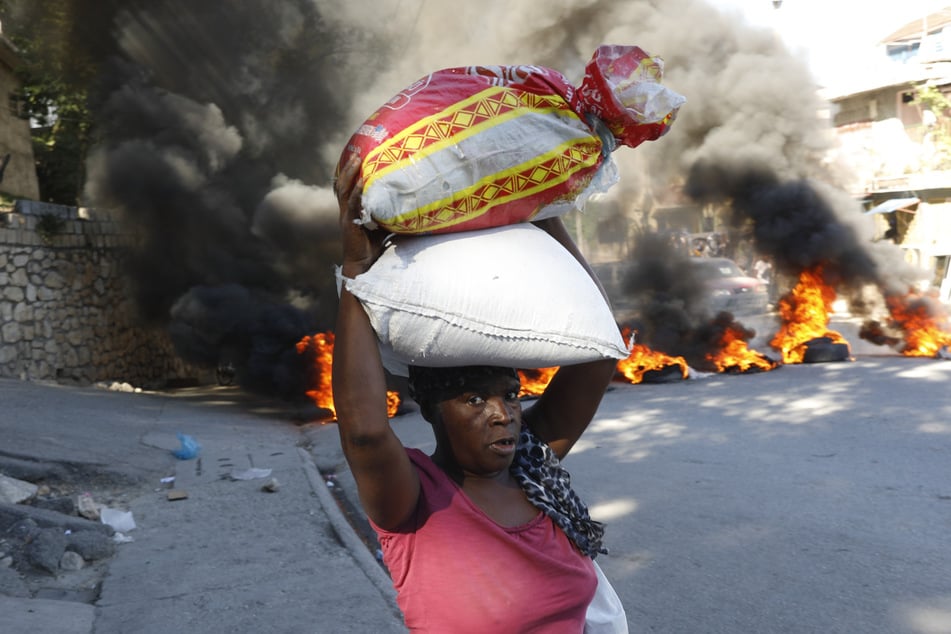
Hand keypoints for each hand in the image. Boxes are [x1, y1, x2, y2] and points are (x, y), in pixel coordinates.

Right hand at [335, 155, 387, 275]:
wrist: (363, 266)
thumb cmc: (373, 248)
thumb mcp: (383, 228)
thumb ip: (389, 216)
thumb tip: (410, 208)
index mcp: (351, 211)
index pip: (348, 189)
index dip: (349, 174)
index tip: (356, 158)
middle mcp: (346, 211)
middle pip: (343, 184)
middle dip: (348, 168)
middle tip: (356, 152)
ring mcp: (346, 216)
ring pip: (344, 190)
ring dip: (349, 173)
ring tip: (356, 159)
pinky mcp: (349, 223)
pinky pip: (352, 204)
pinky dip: (357, 191)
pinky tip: (361, 181)